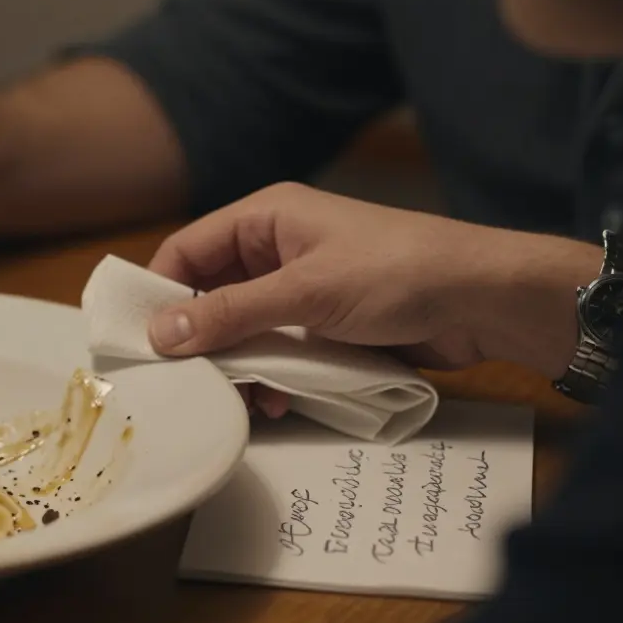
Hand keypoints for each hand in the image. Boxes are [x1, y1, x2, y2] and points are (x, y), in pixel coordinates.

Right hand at [146, 183, 601, 386]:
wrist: (485, 301)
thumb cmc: (395, 274)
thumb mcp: (304, 293)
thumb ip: (230, 313)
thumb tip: (158, 332)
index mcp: (266, 219)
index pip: (188, 250)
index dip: (160, 291)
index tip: (138, 340)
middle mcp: (277, 250)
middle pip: (212, 294)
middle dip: (199, 337)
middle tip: (180, 380)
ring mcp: (302, 291)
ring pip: (243, 330)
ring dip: (237, 364)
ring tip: (236, 397)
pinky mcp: (325, 327)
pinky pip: (278, 351)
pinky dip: (270, 376)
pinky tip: (274, 403)